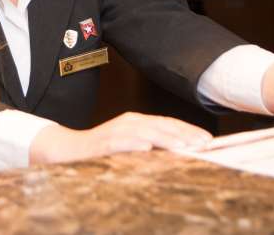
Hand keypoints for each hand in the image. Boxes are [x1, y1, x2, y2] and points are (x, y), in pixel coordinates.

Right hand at [29, 112, 211, 165]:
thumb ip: (150, 145)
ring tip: (185, 146)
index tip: (208, 140)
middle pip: (161, 126)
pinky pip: (119, 143)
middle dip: (184, 134)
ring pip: (145, 132)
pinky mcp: (101, 144)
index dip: (188, 130)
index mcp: (136, 122)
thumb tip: (178, 152)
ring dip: (166, 138)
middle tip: (204, 144)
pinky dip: (133, 144)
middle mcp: (128, 123)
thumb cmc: (100, 150)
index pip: (167, 123)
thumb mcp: (129, 146)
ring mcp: (114, 132)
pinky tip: (147, 148)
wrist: (65, 150)